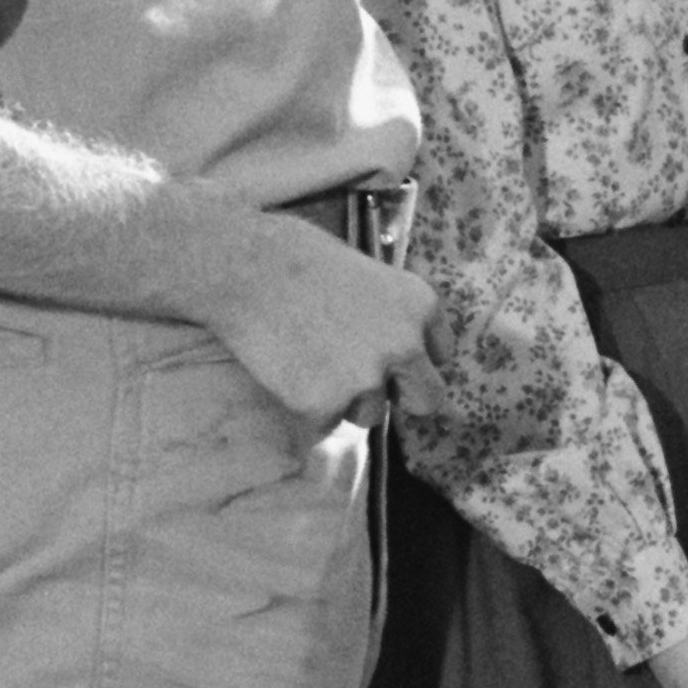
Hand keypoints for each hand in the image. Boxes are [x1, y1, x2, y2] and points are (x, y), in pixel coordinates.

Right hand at [194, 211, 451, 426]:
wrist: (247, 268)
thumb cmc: (301, 260)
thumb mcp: (370, 276)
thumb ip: (393, 318)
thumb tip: (397, 360)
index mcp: (421, 306)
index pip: (440, 355)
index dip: (411, 358)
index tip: (387, 355)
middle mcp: (405, 345)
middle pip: (428, 400)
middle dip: (401, 397)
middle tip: (364, 384)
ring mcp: (366, 379)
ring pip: (370, 414)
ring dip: (345, 400)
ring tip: (309, 360)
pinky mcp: (324, 405)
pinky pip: (325, 427)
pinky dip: (306, 411)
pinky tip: (287, 373)